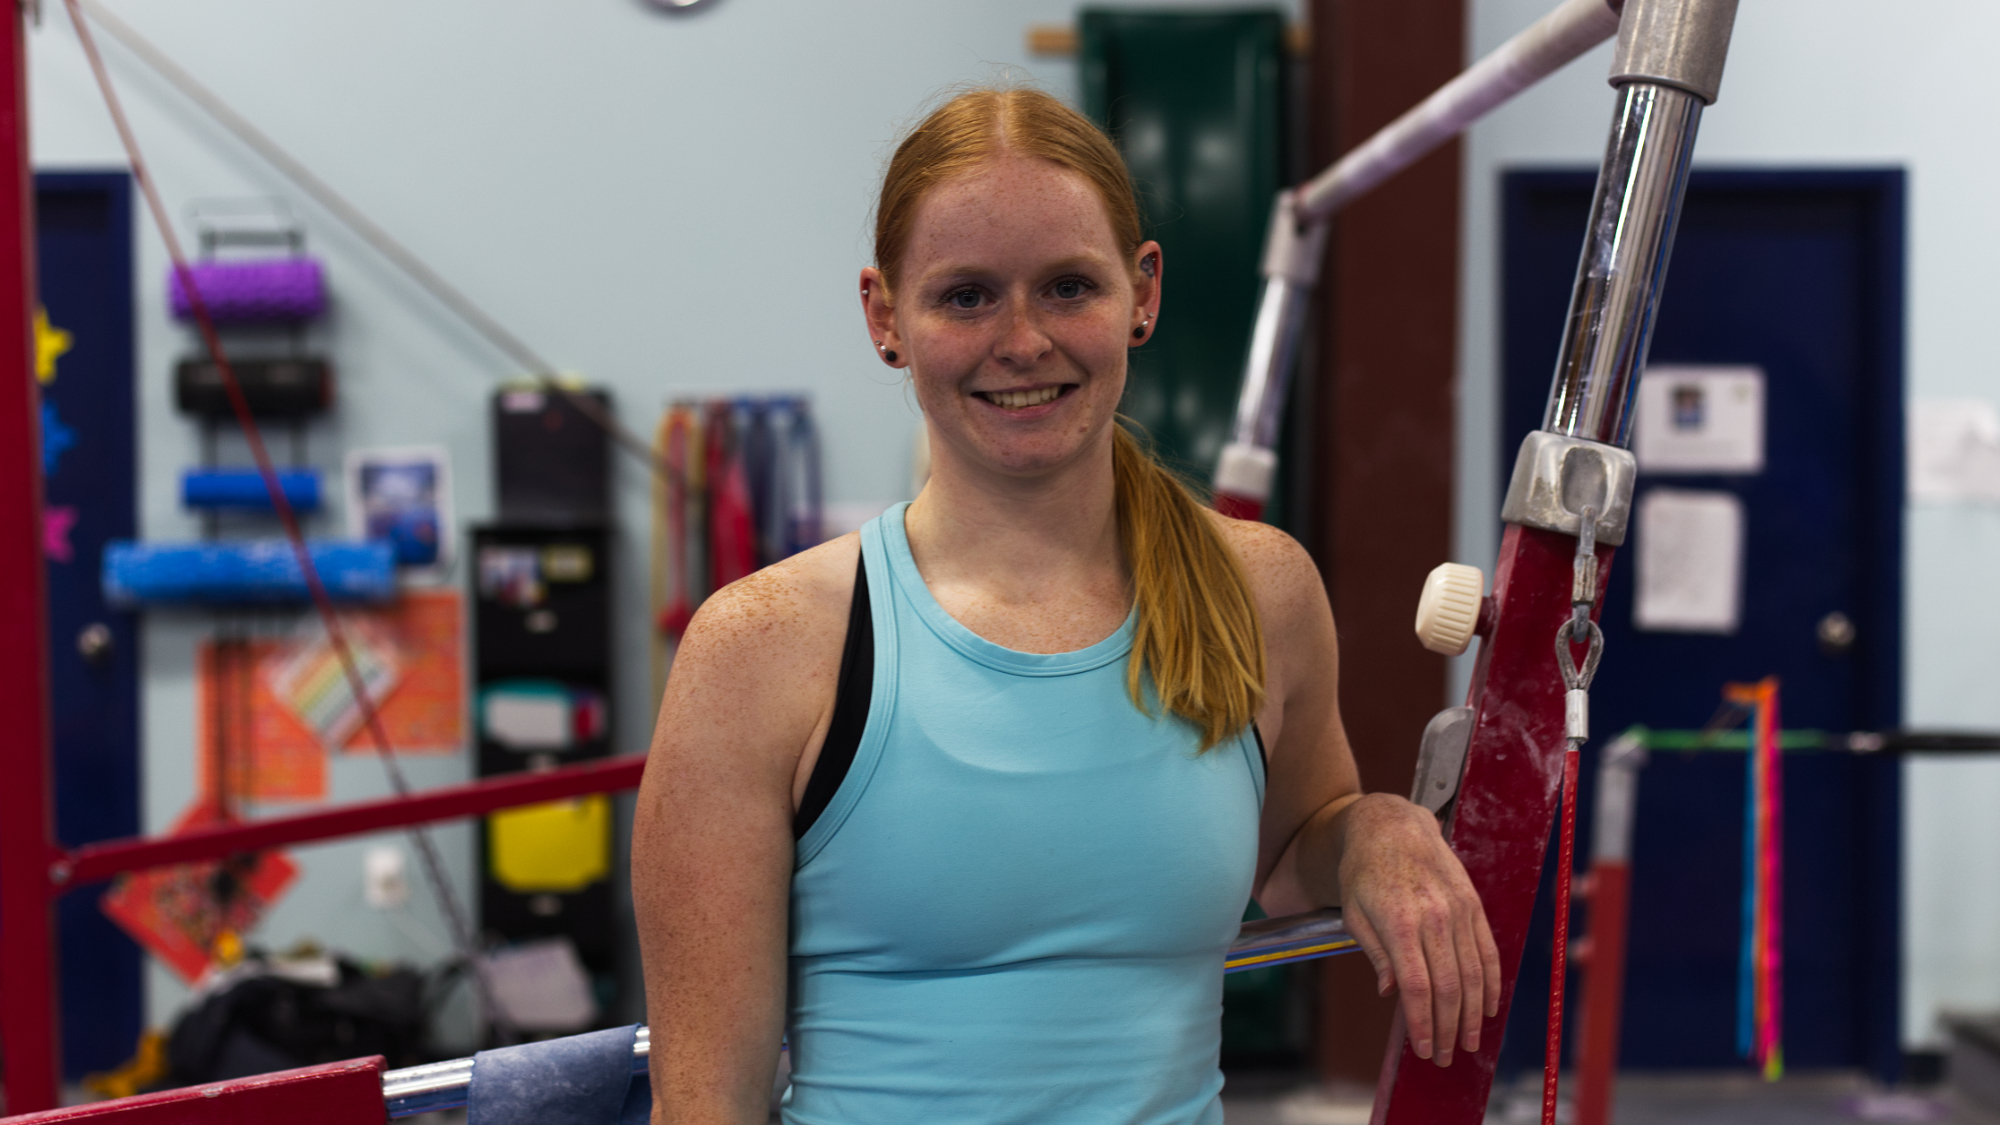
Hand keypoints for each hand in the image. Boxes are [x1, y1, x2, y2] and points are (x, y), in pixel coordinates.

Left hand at [1336, 794, 1501, 1066]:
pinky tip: (1487, 1007)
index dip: (1423, 1024)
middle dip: (1448, 1028)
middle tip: (1444, 1056)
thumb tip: (1391, 992)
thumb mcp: (1353, 913)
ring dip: (1472, 1014)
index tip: (1424, 1050)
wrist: (1391, 826)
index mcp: (1400, 922)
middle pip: (1449, 987)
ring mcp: (1459, 910)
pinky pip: (1488, 950)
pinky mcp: (1473, 905)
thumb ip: (1374, 953)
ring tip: (1467, 1042)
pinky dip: (1492, 983)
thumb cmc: (1364, 872)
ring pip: (1473, 973)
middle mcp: (1435, 917)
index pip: (1418, 987)